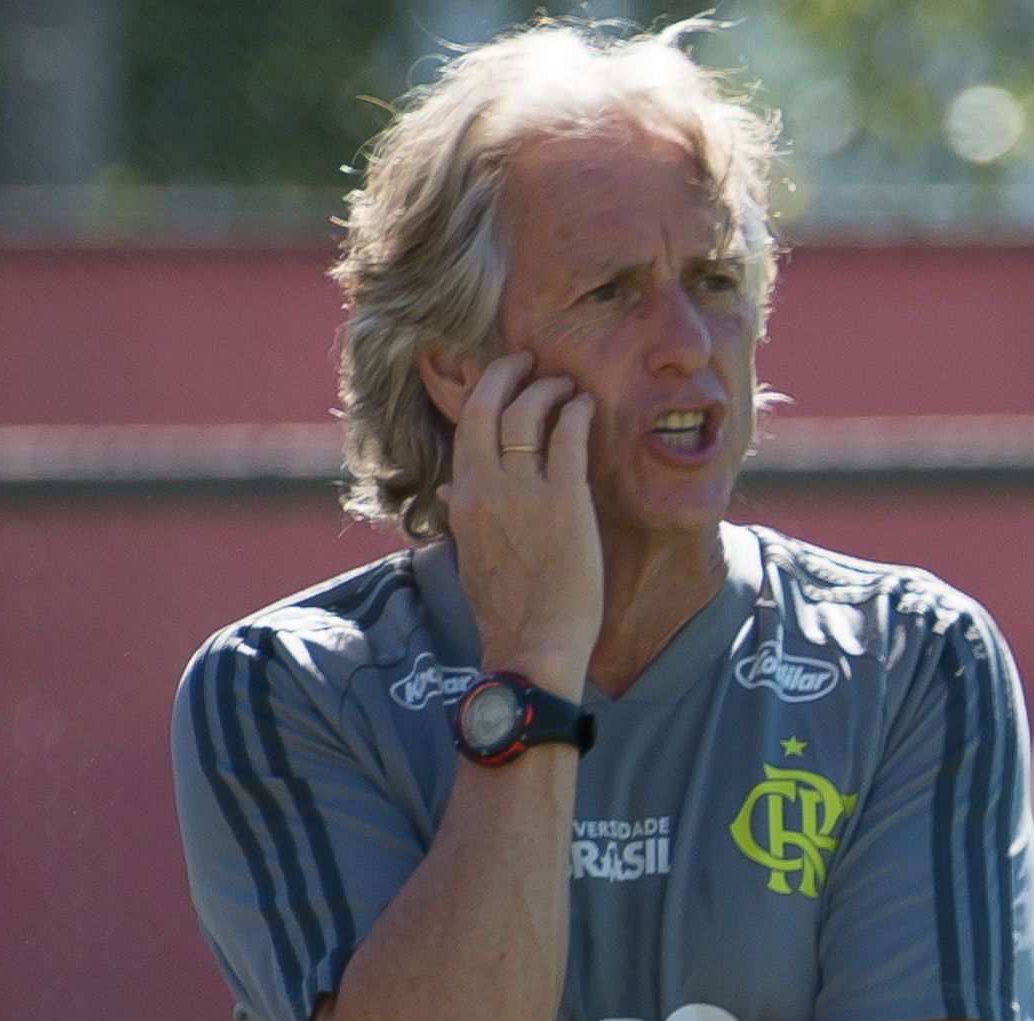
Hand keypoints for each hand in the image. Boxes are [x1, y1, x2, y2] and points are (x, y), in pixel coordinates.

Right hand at [440, 351, 601, 699]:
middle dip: (507, 372)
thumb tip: (447, 493)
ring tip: (566, 384)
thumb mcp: (469, 558)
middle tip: (529, 360)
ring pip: (526, 413)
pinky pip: (567, 439)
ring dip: (548, 388)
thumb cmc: (506, 610)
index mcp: (463, 500)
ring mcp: (523, 494)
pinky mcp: (564, 504)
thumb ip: (460, 518)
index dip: (484, 393)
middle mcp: (485, 489)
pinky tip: (586, 406)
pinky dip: (575, 413)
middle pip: (485, 406)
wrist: (531, 648)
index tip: (504, 378)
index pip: (465, 428)